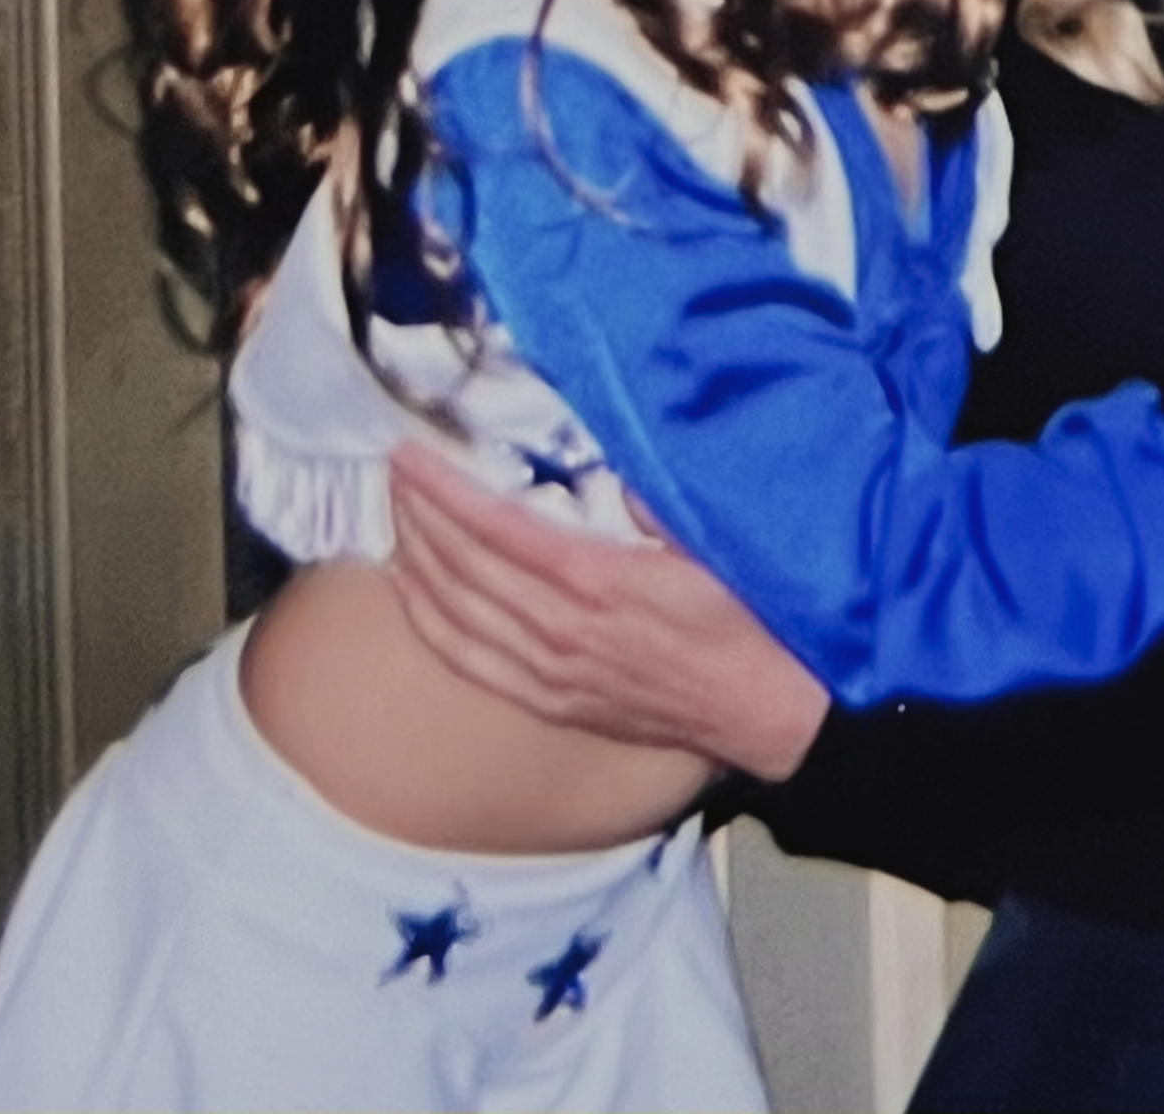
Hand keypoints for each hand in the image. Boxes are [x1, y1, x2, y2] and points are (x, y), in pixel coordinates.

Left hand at [385, 443, 829, 780]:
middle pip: (463, 565)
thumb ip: (657, 499)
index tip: (412, 455)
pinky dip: (427, 622)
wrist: (769, 709)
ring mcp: (553, 672)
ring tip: (394, 513)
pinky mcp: (554, 701)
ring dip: (414, 558)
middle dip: (419, 511)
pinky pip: (468, 661)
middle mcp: (563, 631)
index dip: (446, 489)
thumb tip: (613, 460)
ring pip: (455, 612)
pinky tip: (407, 592)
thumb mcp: (715, 541)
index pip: (496, 527)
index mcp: (600, 581)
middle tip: (395, 469)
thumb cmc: (750, 619)